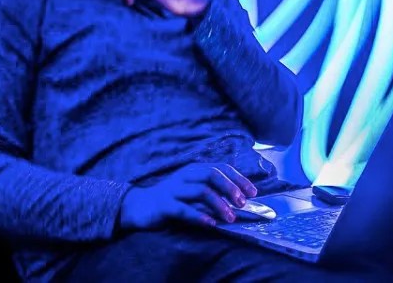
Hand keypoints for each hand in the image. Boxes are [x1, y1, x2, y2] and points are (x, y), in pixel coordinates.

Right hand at [119, 163, 257, 229]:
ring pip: (200, 191)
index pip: (221, 168)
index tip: (253, 192)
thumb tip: (240, 200)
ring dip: (219, 204)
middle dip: (230, 188)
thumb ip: (212, 191)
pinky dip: (199, 216)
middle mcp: (185, 176)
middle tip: (242, 203)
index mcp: (194, 170)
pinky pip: (184, 209)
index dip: (238, 179)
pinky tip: (211, 223)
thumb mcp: (193, 190)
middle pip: (212, 175)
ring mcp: (174, 189)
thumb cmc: (172, 198)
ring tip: (230, 217)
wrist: (140, 206)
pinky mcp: (165, 205)